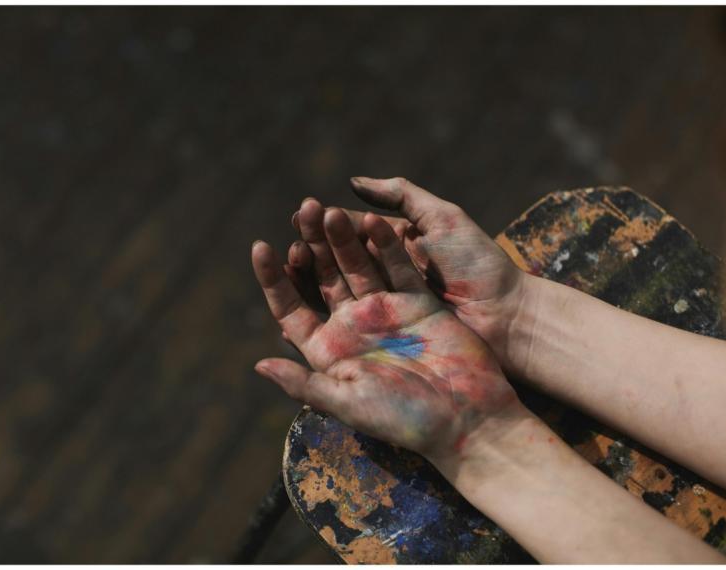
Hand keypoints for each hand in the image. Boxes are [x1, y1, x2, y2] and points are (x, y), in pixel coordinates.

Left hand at [252, 205, 521, 461]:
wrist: (467, 418)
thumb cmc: (404, 419)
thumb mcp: (349, 403)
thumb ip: (304, 383)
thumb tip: (258, 364)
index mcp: (329, 349)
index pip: (291, 307)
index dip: (273, 279)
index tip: (261, 246)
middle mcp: (353, 325)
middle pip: (323, 276)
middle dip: (311, 244)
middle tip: (303, 209)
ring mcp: (386, 310)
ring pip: (358, 265)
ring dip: (344, 238)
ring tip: (331, 209)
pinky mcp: (418, 301)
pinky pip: (399, 267)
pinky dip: (386, 245)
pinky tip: (372, 221)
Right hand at [290, 178, 530, 375]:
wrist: (507, 319)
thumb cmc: (479, 265)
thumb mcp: (442, 218)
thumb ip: (400, 197)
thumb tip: (351, 182)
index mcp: (395, 246)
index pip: (349, 232)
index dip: (324, 224)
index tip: (300, 216)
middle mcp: (383, 275)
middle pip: (336, 260)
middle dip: (312, 250)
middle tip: (289, 245)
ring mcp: (382, 307)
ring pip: (334, 291)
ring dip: (310, 281)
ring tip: (288, 271)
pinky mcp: (384, 335)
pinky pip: (345, 324)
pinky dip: (320, 316)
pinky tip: (295, 308)